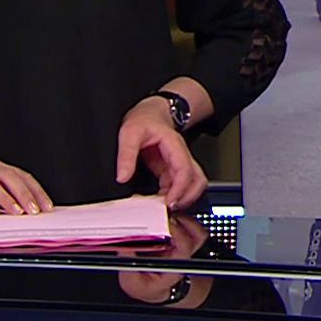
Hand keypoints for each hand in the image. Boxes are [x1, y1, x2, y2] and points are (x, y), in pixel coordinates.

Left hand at [116, 96, 208, 211]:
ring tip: (163, 207)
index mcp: (174, 145)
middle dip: (187, 197)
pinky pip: (178, 186)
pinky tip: (157, 201)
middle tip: (168, 208)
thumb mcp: (129, 133)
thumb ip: (126, 155)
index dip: (180, 189)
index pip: (185, 170)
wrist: (149, 112)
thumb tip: (123, 177)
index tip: (168, 201)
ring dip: (182, 198)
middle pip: (197, 180)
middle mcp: (180, 156)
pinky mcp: (170, 170)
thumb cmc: (144, 119)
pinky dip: (171, 196)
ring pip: (192, 185)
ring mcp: (177, 164)